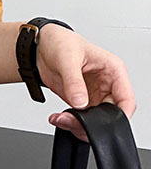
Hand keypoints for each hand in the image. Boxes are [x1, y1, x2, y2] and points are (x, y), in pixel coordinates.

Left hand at [36, 25, 136, 141]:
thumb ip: (74, 82)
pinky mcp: (81, 101)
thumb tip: (80, 102)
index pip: (126, 98)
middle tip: (72, 121)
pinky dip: (70, 122)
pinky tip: (59, 118)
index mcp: (113, 70)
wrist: (42, 46)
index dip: (121, 115)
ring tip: (61, 118)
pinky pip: (81, 119)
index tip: (106, 125)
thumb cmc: (61, 43)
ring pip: (96, 120)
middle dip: (94, 123)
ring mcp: (94, 94)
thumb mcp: (68, 60)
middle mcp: (107, 84)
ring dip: (79, 124)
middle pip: (111, 114)